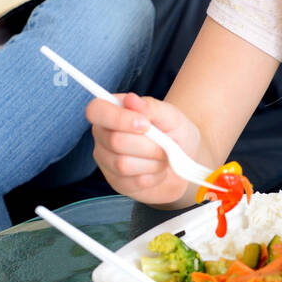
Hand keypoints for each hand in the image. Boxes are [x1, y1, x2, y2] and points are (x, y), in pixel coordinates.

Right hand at [86, 92, 202, 206]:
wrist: (186, 160)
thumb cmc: (175, 132)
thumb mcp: (170, 115)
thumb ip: (151, 107)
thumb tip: (130, 99)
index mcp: (112, 111)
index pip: (96, 110)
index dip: (118, 118)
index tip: (146, 124)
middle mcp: (103, 135)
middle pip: (114, 141)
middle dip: (147, 145)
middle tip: (164, 144)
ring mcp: (107, 161)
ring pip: (122, 164)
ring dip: (152, 162)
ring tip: (163, 157)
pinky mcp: (117, 182)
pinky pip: (132, 182)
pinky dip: (154, 176)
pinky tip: (159, 170)